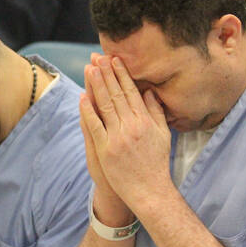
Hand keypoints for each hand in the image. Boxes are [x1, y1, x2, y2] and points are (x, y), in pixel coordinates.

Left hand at [80, 56, 172, 211]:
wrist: (149, 190)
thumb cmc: (156, 163)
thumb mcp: (163, 135)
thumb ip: (155, 112)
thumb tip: (149, 92)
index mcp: (145, 121)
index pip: (131, 92)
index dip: (122, 74)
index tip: (115, 59)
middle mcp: (132, 126)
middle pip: (116, 94)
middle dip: (107, 74)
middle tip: (99, 56)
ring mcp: (118, 137)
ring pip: (104, 106)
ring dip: (96, 85)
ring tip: (90, 69)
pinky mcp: (105, 149)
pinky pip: (95, 126)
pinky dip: (88, 111)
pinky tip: (82, 97)